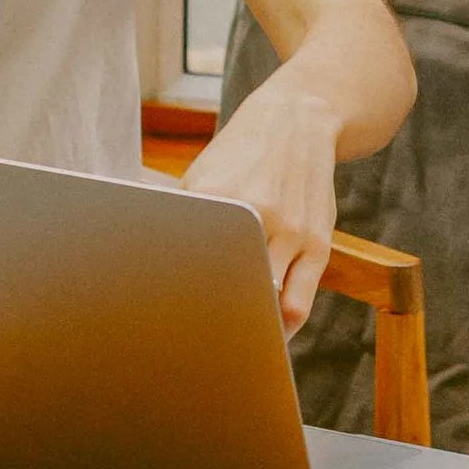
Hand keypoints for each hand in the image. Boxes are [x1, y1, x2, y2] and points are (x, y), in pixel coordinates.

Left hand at [183, 77, 341, 330]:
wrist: (297, 121)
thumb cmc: (240, 155)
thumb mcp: (201, 175)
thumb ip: (182, 219)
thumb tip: (149, 264)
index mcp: (217, 196)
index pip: (193, 265)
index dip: (181, 301)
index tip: (170, 324)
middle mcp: (257, 214)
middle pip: (234, 290)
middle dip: (218, 323)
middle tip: (199, 346)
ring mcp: (292, 231)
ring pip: (272, 306)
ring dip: (253, 331)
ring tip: (235, 347)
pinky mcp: (320, 242)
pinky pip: (301, 301)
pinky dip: (283, 325)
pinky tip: (269, 333)